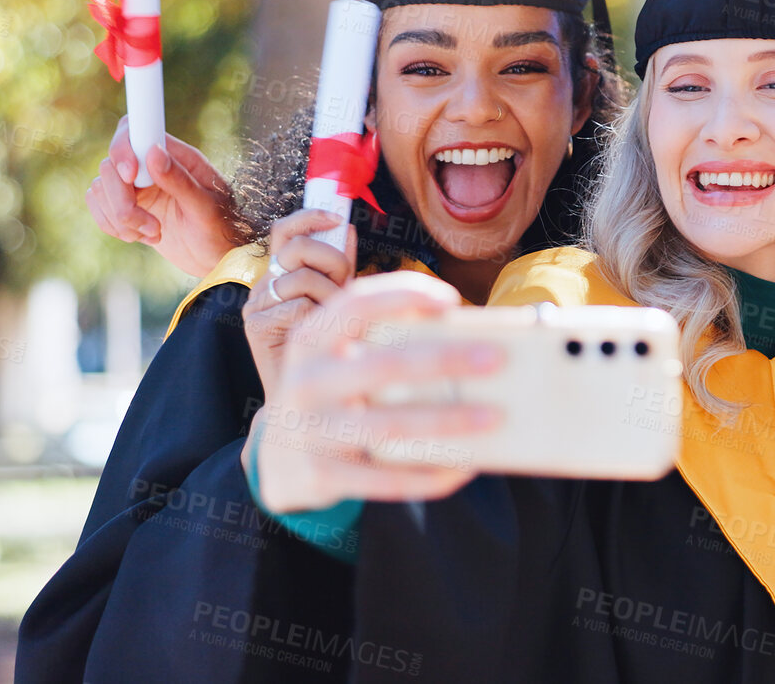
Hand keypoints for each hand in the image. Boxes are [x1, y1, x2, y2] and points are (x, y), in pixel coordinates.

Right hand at [86, 118, 241, 276]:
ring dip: (121, 219)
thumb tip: (154, 152)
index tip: (131, 176)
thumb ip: (180, 181)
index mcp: (177, 156)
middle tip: (153, 227)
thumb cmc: (220, 229)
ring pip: (100, 188)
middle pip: (110, 166)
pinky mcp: (124, 205)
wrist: (215, 257)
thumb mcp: (206, 207)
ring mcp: (135, 185)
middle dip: (122, 200)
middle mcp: (151, 165)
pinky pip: (98, 207)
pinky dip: (114, 226)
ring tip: (155, 234)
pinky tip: (142, 237)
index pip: (135, 129)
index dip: (123, 148)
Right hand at [244, 209, 356, 391]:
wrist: (306, 396)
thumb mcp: (338, 298)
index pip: (286, 231)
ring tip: (334, 320)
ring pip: (303, 279)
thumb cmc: (327, 345)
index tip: (337, 217)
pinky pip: (298, 307)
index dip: (310, 217)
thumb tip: (347, 228)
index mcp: (281, 272)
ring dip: (330, 297)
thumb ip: (339, 266)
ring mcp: (255, 305)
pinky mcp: (255, 326)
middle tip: (344, 286)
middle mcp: (263, 284)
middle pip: (299, 249)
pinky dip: (317, 319)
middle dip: (333, 262)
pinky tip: (318, 337)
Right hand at [244, 272, 501, 512]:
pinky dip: (431, 474)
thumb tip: (470, 343)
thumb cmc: (333, 395)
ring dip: (447, 421)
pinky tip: (467, 467)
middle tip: (496, 359)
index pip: (355, 304)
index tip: (451, 299)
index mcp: (311, 340)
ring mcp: (310, 430)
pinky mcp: (321, 475)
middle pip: (384, 366)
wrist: (277, 460)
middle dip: (445, 360)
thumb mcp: (338, 361)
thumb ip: (383, 344)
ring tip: (494, 416)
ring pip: (389, 426)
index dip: (402, 295)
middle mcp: (306, 381)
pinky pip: (386, 479)